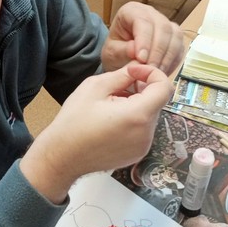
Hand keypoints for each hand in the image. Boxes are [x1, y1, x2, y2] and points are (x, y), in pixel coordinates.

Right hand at [20, 62, 173, 202]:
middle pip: (157, 101)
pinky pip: (143, 129)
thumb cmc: (73, 123)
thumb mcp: (95, 87)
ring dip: (136, 105)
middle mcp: (146, 133)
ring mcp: (143, 146)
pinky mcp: (138, 154)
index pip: (165, 88)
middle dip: (141, 90)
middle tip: (115, 89)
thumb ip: (122, 75)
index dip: (152, 74)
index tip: (134, 73)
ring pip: (150, 115)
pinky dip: (133, 120)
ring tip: (110, 107)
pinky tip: (111, 121)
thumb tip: (137, 69)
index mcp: (138, 115)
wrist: (63, 157)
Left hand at [101, 1, 184, 74]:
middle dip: (157, 51)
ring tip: (156, 73)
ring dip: (167, 57)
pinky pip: (180, 47)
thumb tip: (136, 51)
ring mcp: (166, 24)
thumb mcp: (112, 53)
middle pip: (163, 27)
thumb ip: (122, 51)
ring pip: (175, 36)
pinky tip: (163, 72)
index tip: (141, 59)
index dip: (144, 40)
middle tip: (150, 69)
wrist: (122, 59)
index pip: (143, 21)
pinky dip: (173, 61)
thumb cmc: (116, 52)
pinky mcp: (175, 37)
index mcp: (131, 11)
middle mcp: (151, 14)